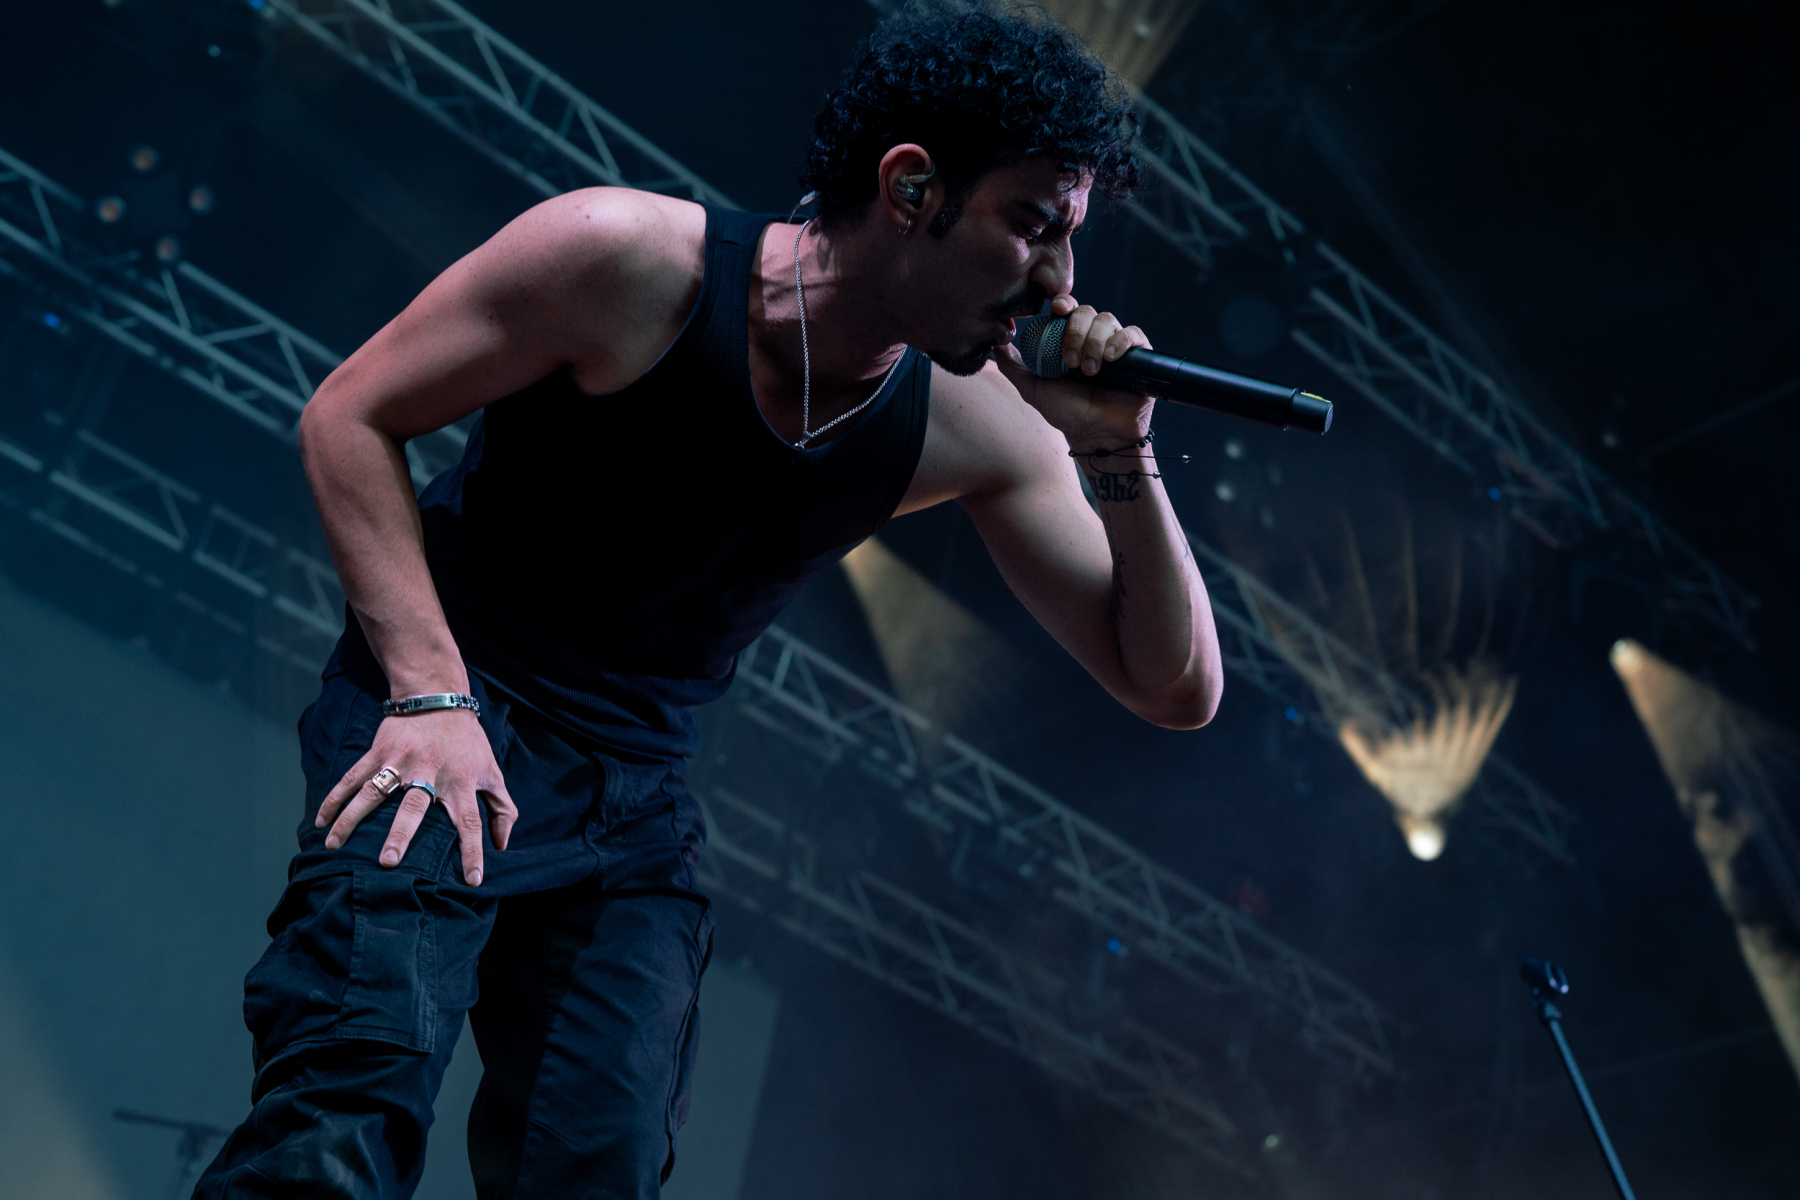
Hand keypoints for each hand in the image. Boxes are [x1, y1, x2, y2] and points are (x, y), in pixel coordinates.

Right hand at [315, 709, 516, 884]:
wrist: (438, 697)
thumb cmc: (468, 742)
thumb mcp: (492, 771)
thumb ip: (502, 808)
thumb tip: (503, 845)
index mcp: (460, 783)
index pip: (470, 822)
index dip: (473, 851)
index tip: (473, 880)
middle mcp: (429, 773)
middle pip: (415, 807)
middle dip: (401, 834)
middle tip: (388, 861)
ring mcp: (400, 762)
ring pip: (373, 793)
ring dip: (352, 819)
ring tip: (334, 845)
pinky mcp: (378, 752)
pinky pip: (352, 778)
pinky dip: (334, 799)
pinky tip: (322, 821)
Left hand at [993, 294, 1153, 447]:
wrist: (1096, 435)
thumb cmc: (1066, 412)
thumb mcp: (1033, 389)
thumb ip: (1014, 367)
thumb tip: (996, 343)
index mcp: (1069, 339)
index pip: (1067, 308)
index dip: (1063, 303)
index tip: (1056, 310)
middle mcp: (1093, 337)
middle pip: (1086, 311)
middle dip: (1076, 332)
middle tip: (1070, 362)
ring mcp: (1116, 344)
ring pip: (1108, 320)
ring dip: (1095, 342)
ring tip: (1089, 371)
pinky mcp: (1139, 355)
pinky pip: (1133, 333)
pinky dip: (1121, 341)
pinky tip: (1112, 358)